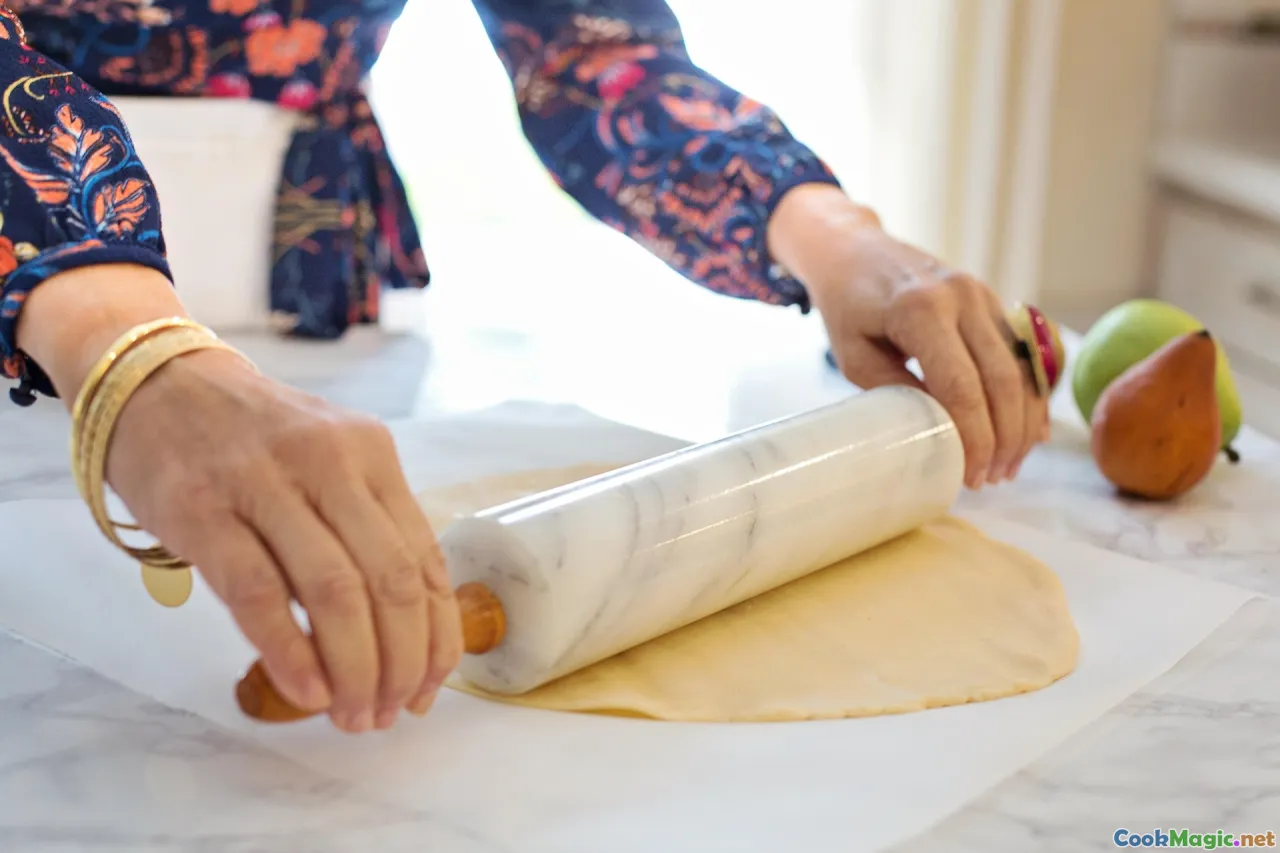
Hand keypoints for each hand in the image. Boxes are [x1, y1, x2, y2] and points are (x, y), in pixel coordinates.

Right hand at [17, 264, 461, 733]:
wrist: (157, 379)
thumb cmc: (253, 437)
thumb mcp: (329, 462)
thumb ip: (366, 528)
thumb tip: (403, 634)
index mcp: (372, 455)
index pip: (426, 560)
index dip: (435, 636)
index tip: (427, 688)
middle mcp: (330, 461)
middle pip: (391, 582)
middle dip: (400, 663)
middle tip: (388, 713)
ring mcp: (264, 482)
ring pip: (335, 592)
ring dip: (354, 668)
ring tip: (353, 715)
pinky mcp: (202, 509)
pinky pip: (258, 593)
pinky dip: (291, 651)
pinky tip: (307, 691)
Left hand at [768, 186, 1047, 488]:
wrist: (855, 251)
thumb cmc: (847, 308)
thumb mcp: (854, 357)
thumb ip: (896, 392)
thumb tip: (939, 436)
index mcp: (921, 310)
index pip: (961, 387)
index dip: (972, 437)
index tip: (970, 475)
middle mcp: (962, 298)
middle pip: (1001, 382)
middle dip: (1002, 438)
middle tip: (991, 479)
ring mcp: (984, 295)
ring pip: (1021, 370)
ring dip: (1022, 423)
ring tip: (1008, 465)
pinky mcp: (994, 300)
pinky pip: (1023, 355)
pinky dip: (1030, 396)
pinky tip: (1028, 432)